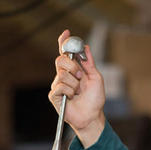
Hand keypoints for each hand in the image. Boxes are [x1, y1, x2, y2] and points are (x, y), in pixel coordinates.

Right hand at [49, 29, 105, 147]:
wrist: (92, 116)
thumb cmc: (95, 99)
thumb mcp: (96, 78)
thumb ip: (89, 63)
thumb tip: (86, 47)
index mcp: (74, 70)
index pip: (65, 53)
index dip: (64, 42)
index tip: (67, 33)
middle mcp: (64, 75)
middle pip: (60, 60)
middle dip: (72, 66)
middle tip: (80, 76)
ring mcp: (58, 85)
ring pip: (62, 74)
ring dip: (74, 84)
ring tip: (78, 92)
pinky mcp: (54, 95)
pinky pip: (60, 86)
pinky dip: (69, 91)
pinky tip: (72, 98)